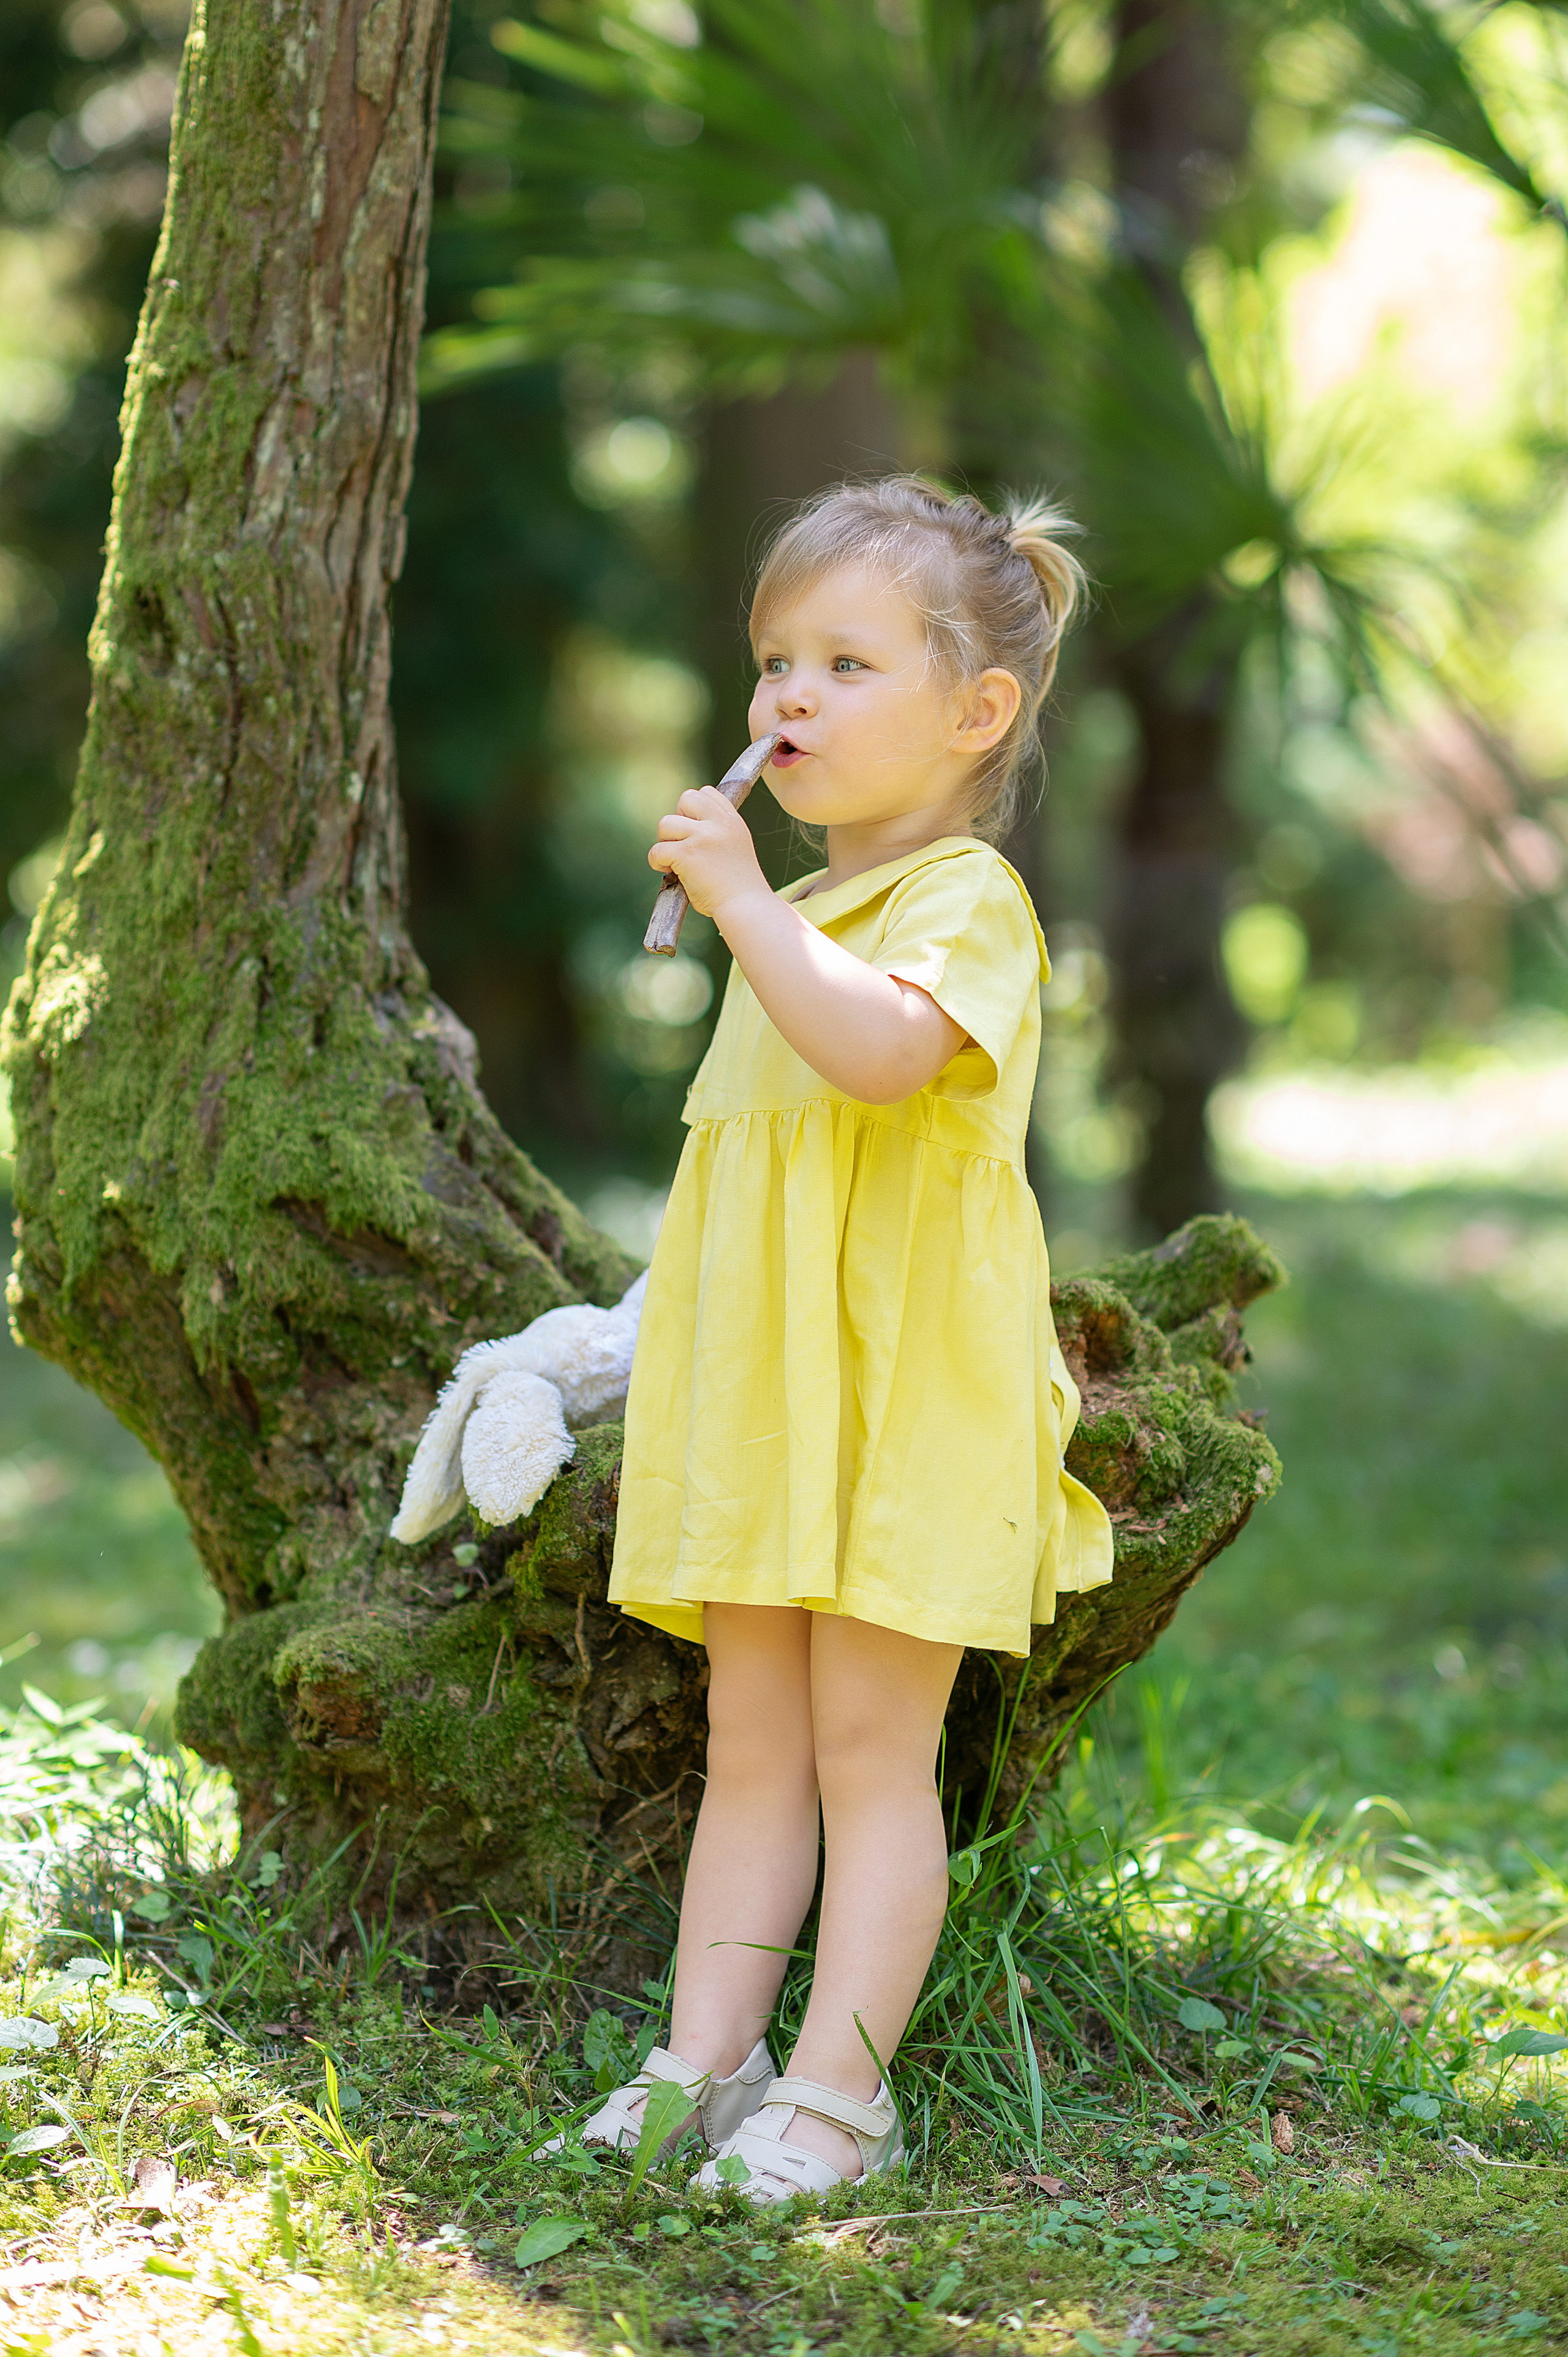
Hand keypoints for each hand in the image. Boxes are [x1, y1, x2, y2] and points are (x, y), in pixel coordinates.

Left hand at [649, 788, 769, 921]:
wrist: (746, 907)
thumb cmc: (739, 887)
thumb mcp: (736, 847)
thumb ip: (718, 831)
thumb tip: (687, 825)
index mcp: (732, 821)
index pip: (707, 793)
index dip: (694, 811)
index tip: (695, 832)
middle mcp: (719, 823)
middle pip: (686, 798)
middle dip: (678, 820)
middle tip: (683, 844)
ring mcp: (703, 837)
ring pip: (665, 823)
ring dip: (665, 842)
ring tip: (675, 861)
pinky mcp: (687, 853)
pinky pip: (657, 850)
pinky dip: (657, 862)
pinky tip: (670, 873)